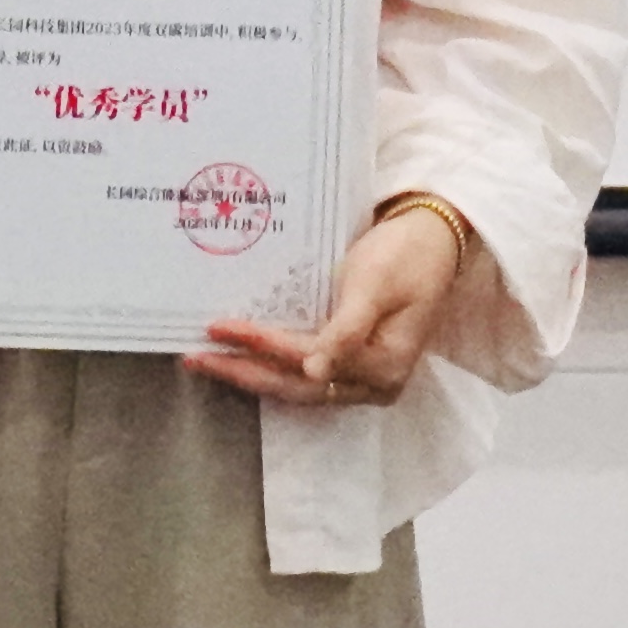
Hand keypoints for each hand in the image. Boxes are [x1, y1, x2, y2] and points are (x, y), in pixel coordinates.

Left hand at [189, 196, 470, 410]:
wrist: (432, 241)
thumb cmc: (405, 256)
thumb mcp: (375, 287)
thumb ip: (346, 332)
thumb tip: (316, 372)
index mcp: (384, 366)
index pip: (308, 361)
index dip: (263, 347)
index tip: (219, 329)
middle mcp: (375, 383)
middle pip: (298, 387)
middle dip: (244, 373)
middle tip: (195, 358)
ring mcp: (364, 376)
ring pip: (298, 385)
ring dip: (252, 374)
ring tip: (207, 360)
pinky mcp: (353, 362)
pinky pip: (305, 372)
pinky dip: (271, 365)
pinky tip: (240, 355)